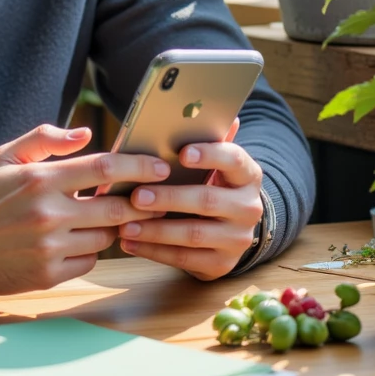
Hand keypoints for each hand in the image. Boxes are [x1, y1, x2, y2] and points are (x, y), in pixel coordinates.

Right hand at [0, 123, 170, 296]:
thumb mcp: (7, 156)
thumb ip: (46, 139)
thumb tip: (86, 134)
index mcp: (41, 178)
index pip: (105, 169)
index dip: (140, 168)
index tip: (162, 168)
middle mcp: (48, 213)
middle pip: (116, 208)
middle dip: (138, 204)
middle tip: (148, 199)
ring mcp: (49, 247)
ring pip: (105, 237)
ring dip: (111, 228)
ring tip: (101, 219)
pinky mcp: (47, 275)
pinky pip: (88, 261)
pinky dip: (89, 251)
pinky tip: (73, 242)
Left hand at [118, 120, 263, 280]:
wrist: (230, 229)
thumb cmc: (211, 184)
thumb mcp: (214, 164)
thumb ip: (209, 140)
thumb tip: (215, 111)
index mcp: (248, 175)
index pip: (233, 160)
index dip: (209, 155)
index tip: (181, 153)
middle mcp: (249, 208)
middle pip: (206, 201)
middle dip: (168, 198)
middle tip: (137, 195)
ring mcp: (238, 239)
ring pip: (193, 234)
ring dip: (155, 230)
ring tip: (125, 224)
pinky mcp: (222, 264)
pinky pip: (185, 259)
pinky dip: (154, 251)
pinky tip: (130, 243)